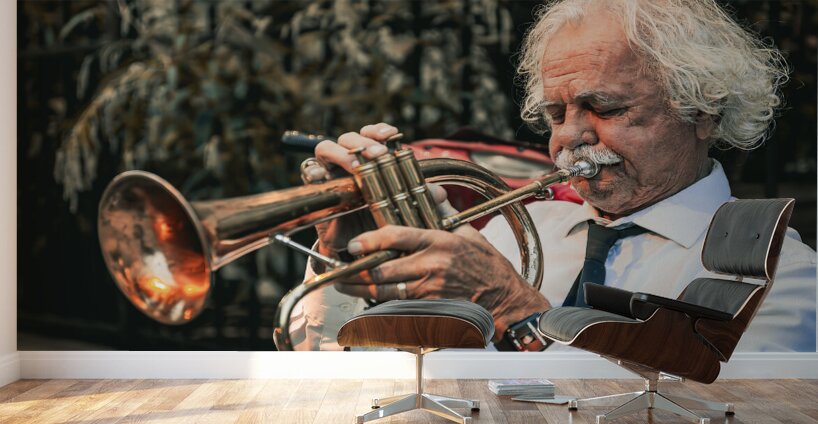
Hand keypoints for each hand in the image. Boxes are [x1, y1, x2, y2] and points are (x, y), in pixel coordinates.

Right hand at [301, 123, 446, 267]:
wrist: (363, 252)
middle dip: (363, 142)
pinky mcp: (319, 190)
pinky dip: (314, 170)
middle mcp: (349, 163)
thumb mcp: (405, 209)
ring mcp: (332, 174)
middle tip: (377, 154)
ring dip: (340, 152)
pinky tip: (325, 175)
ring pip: (325, 148)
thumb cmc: (384, 223)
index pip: (372, 133)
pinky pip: (309, 171)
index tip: (393, 136)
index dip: (380, 130)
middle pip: (348, 138)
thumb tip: (438, 191)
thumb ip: (422, 197)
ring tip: (354, 165)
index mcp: (370, 160)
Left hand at [335, 225, 551, 339]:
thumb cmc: (485, 263)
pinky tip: (367, 299)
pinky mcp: (431, 307)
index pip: (397, 237)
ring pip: (387, 291)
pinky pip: (400, 305)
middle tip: (338, 272)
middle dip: (356, 272)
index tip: (353, 244)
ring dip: (362, 290)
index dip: (370, 241)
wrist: (504, 297)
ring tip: (344, 285)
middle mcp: (432, 265)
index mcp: (438, 241)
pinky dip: (381, 303)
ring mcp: (430, 289)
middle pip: (384, 270)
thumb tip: (430, 192)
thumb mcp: (465, 232)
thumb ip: (443, 214)